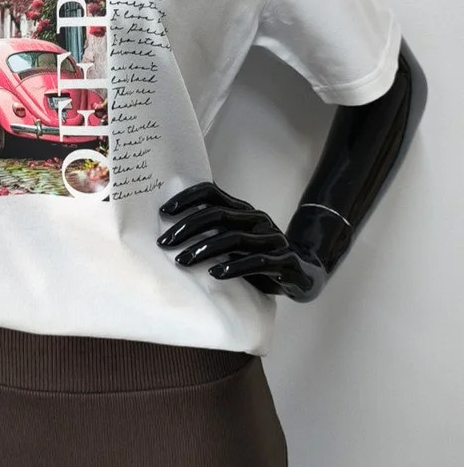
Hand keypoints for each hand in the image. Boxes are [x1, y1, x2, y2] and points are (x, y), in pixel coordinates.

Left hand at [156, 182, 326, 300]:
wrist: (303, 273)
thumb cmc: (259, 255)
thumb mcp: (237, 237)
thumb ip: (215, 228)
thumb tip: (172, 223)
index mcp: (243, 209)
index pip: (211, 192)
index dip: (186, 198)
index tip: (163, 212)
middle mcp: (257, 220)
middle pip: (217, 215)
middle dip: (186, 227)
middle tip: (164, 242)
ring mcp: (272, 239)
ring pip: (233, 238)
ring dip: (203, 249)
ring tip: (181, 261)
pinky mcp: (284, 262)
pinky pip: (256, 262)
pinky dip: (233, 267)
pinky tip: (214, 274)